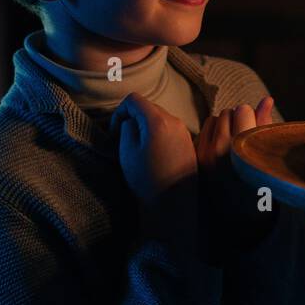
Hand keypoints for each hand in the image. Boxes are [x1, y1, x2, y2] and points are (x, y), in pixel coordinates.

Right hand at [111, 92, 198, 249]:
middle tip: (123, 138)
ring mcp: (185, 132)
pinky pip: (170, 129)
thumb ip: (127, 127)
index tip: (114, 131)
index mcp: (158, 120)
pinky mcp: (189, 143)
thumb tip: (131, 121)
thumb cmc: (145, 179)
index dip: (119, 112)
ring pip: (159, 118)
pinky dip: (158, 134)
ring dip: (146, 127)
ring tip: (138, 148)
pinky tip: (153, 154)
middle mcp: (175, 121)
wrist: (172, 205)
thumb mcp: (127, 150)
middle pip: (148, 107)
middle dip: (133, 118)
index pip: (134, 99)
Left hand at [195, 96, 275, 257]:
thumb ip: (265, 125)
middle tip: (244, 138)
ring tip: (232, 144)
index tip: (255, 132)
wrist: (236, 220)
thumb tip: (267, 98)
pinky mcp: (194, 158)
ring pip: (214, 118)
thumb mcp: (267, 157)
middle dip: (238, 119)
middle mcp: (219, 150)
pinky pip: (203, 130)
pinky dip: (212, 134)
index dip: (252, 117)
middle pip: (228, 111)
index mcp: (241, 149)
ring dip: (224, 125)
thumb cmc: (261, 188)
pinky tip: (220, 150)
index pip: (243, 109)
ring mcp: (203, 155)